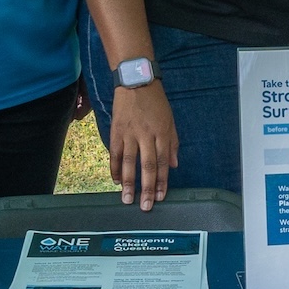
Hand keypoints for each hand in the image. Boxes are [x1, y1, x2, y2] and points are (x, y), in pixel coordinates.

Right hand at [106, 82, 177, 210]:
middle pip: (146, 166)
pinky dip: (114, 168)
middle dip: (146, 188)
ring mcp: (129, 133)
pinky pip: (114, 153)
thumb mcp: (170, 120)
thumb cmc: (156, 102)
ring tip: (127, 199)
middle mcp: (146, 135)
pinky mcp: (116, 130)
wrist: (136, 82)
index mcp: (162, 133)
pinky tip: (115, 180)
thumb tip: (173, 166)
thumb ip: (172, 143)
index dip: (162, 181)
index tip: (161, 197)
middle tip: (145, 206)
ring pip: (128, 162)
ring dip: (128, 183)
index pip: (163, 162)